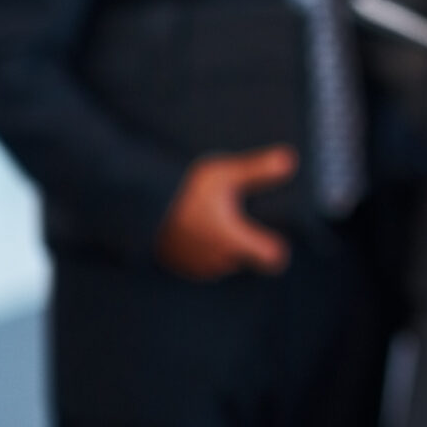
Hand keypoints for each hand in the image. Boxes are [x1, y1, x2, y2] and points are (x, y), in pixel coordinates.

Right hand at [155, 146, 295, 279]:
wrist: (136, 203)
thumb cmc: (183, 189)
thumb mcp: (225, 173)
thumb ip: (259, 169)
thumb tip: (291, 160)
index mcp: (236, 241)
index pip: (272, 259)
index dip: (276, 247)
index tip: (273, 233)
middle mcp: (219, 260)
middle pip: (246, 259)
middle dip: (245, 242)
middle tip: (234, 215)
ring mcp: (196, 266)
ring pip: (222, 262)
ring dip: (221, 247)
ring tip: (212, 220)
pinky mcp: (176, 266)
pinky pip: (198, 263)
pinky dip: (201, 251)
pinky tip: (194, 229)